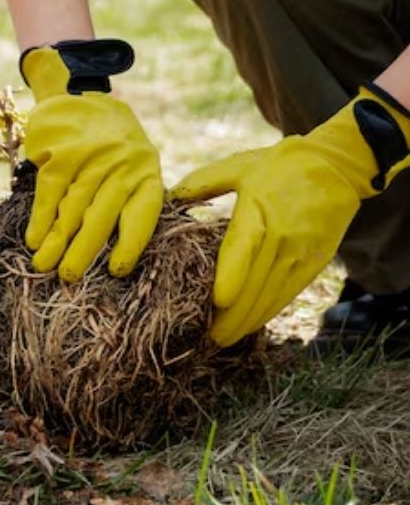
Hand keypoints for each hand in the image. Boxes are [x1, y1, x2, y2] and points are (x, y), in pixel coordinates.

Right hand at [21, 40, 164, 280]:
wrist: (80, 94)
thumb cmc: (109, 143)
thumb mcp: (130, 163)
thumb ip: (127, 199)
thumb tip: (115, 252)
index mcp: (145, 172)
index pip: (143, 213)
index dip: (130, 243)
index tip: (115, 270)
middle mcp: (121, 165)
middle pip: (102, 216)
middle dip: (83, 250)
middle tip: (69, 278)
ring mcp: (90, 157)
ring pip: (73, 207)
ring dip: (57, 240)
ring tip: (44, 266)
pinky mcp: (61, 151)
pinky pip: (50, 191)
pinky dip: (41, 217)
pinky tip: (34, 240)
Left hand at [173, 85, 409, 346]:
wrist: (336, 168)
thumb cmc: (279, 166)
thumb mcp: (239, 166)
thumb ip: (202, 182)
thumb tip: (168, 196)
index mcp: (259, 211)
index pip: (245, 249)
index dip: (232, 277)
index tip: (217, 301)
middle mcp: (282, 237)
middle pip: (256, 284)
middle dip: (232, 315)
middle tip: (207, 337)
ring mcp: (300, 254)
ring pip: (272, 296)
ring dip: (248, 321)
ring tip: (222, 339)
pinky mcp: (313, 264)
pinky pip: (287, 295)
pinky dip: (267, 313)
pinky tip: (248, 325)